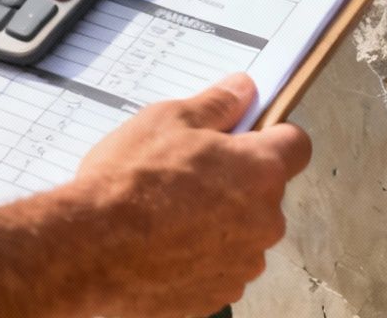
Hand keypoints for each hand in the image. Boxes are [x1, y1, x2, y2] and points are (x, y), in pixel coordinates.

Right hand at [70, 73, 311, 316]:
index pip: (297, 144)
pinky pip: (219, 268)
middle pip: (265, 192)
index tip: (244, 137)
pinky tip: (163, 246)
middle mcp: (264, 221)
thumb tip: (243, 90)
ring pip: (242, 233)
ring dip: (219, 224)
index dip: (272, 136)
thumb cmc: (129, 182)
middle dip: (237, 182)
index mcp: (260, 170)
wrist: (89, 250)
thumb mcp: (168, 120)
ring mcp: (242, 264)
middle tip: (190, 175)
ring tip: (169, 215)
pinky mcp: (217, 296)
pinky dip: (199, 258)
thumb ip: (216, 105)